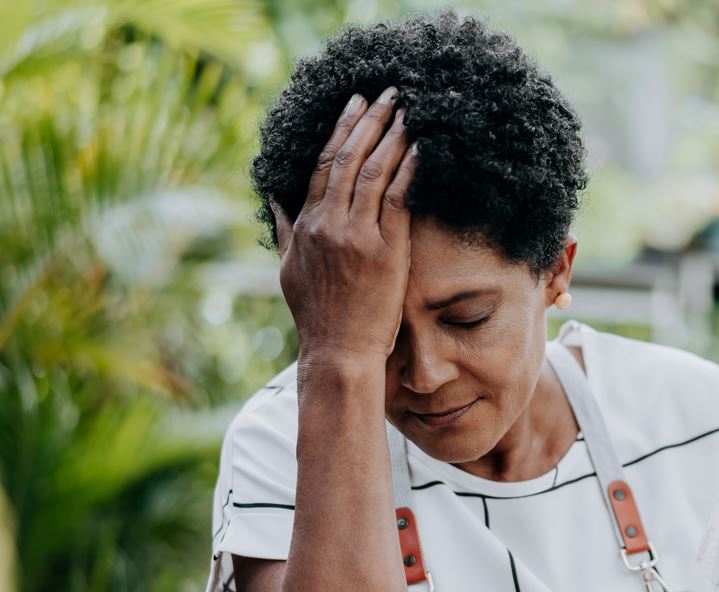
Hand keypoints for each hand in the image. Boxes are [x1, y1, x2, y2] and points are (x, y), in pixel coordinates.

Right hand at [271, 87, 417, 364]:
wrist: (339, 351)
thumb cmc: (318, 316)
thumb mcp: (289, 269)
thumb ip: (286, 229)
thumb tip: (277, 199)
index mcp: (307, 225)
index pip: (320, 165)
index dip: (339, 132)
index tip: (354, 106)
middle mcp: (328, 224)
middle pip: (346, 159)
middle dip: (367, 121)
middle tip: (385, 93)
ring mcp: (356, 236)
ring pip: (371, 172)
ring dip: (391, 136)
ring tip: (406, 109)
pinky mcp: (385, 251)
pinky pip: (397, 200)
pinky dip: (408, 170)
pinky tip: (421, 148)